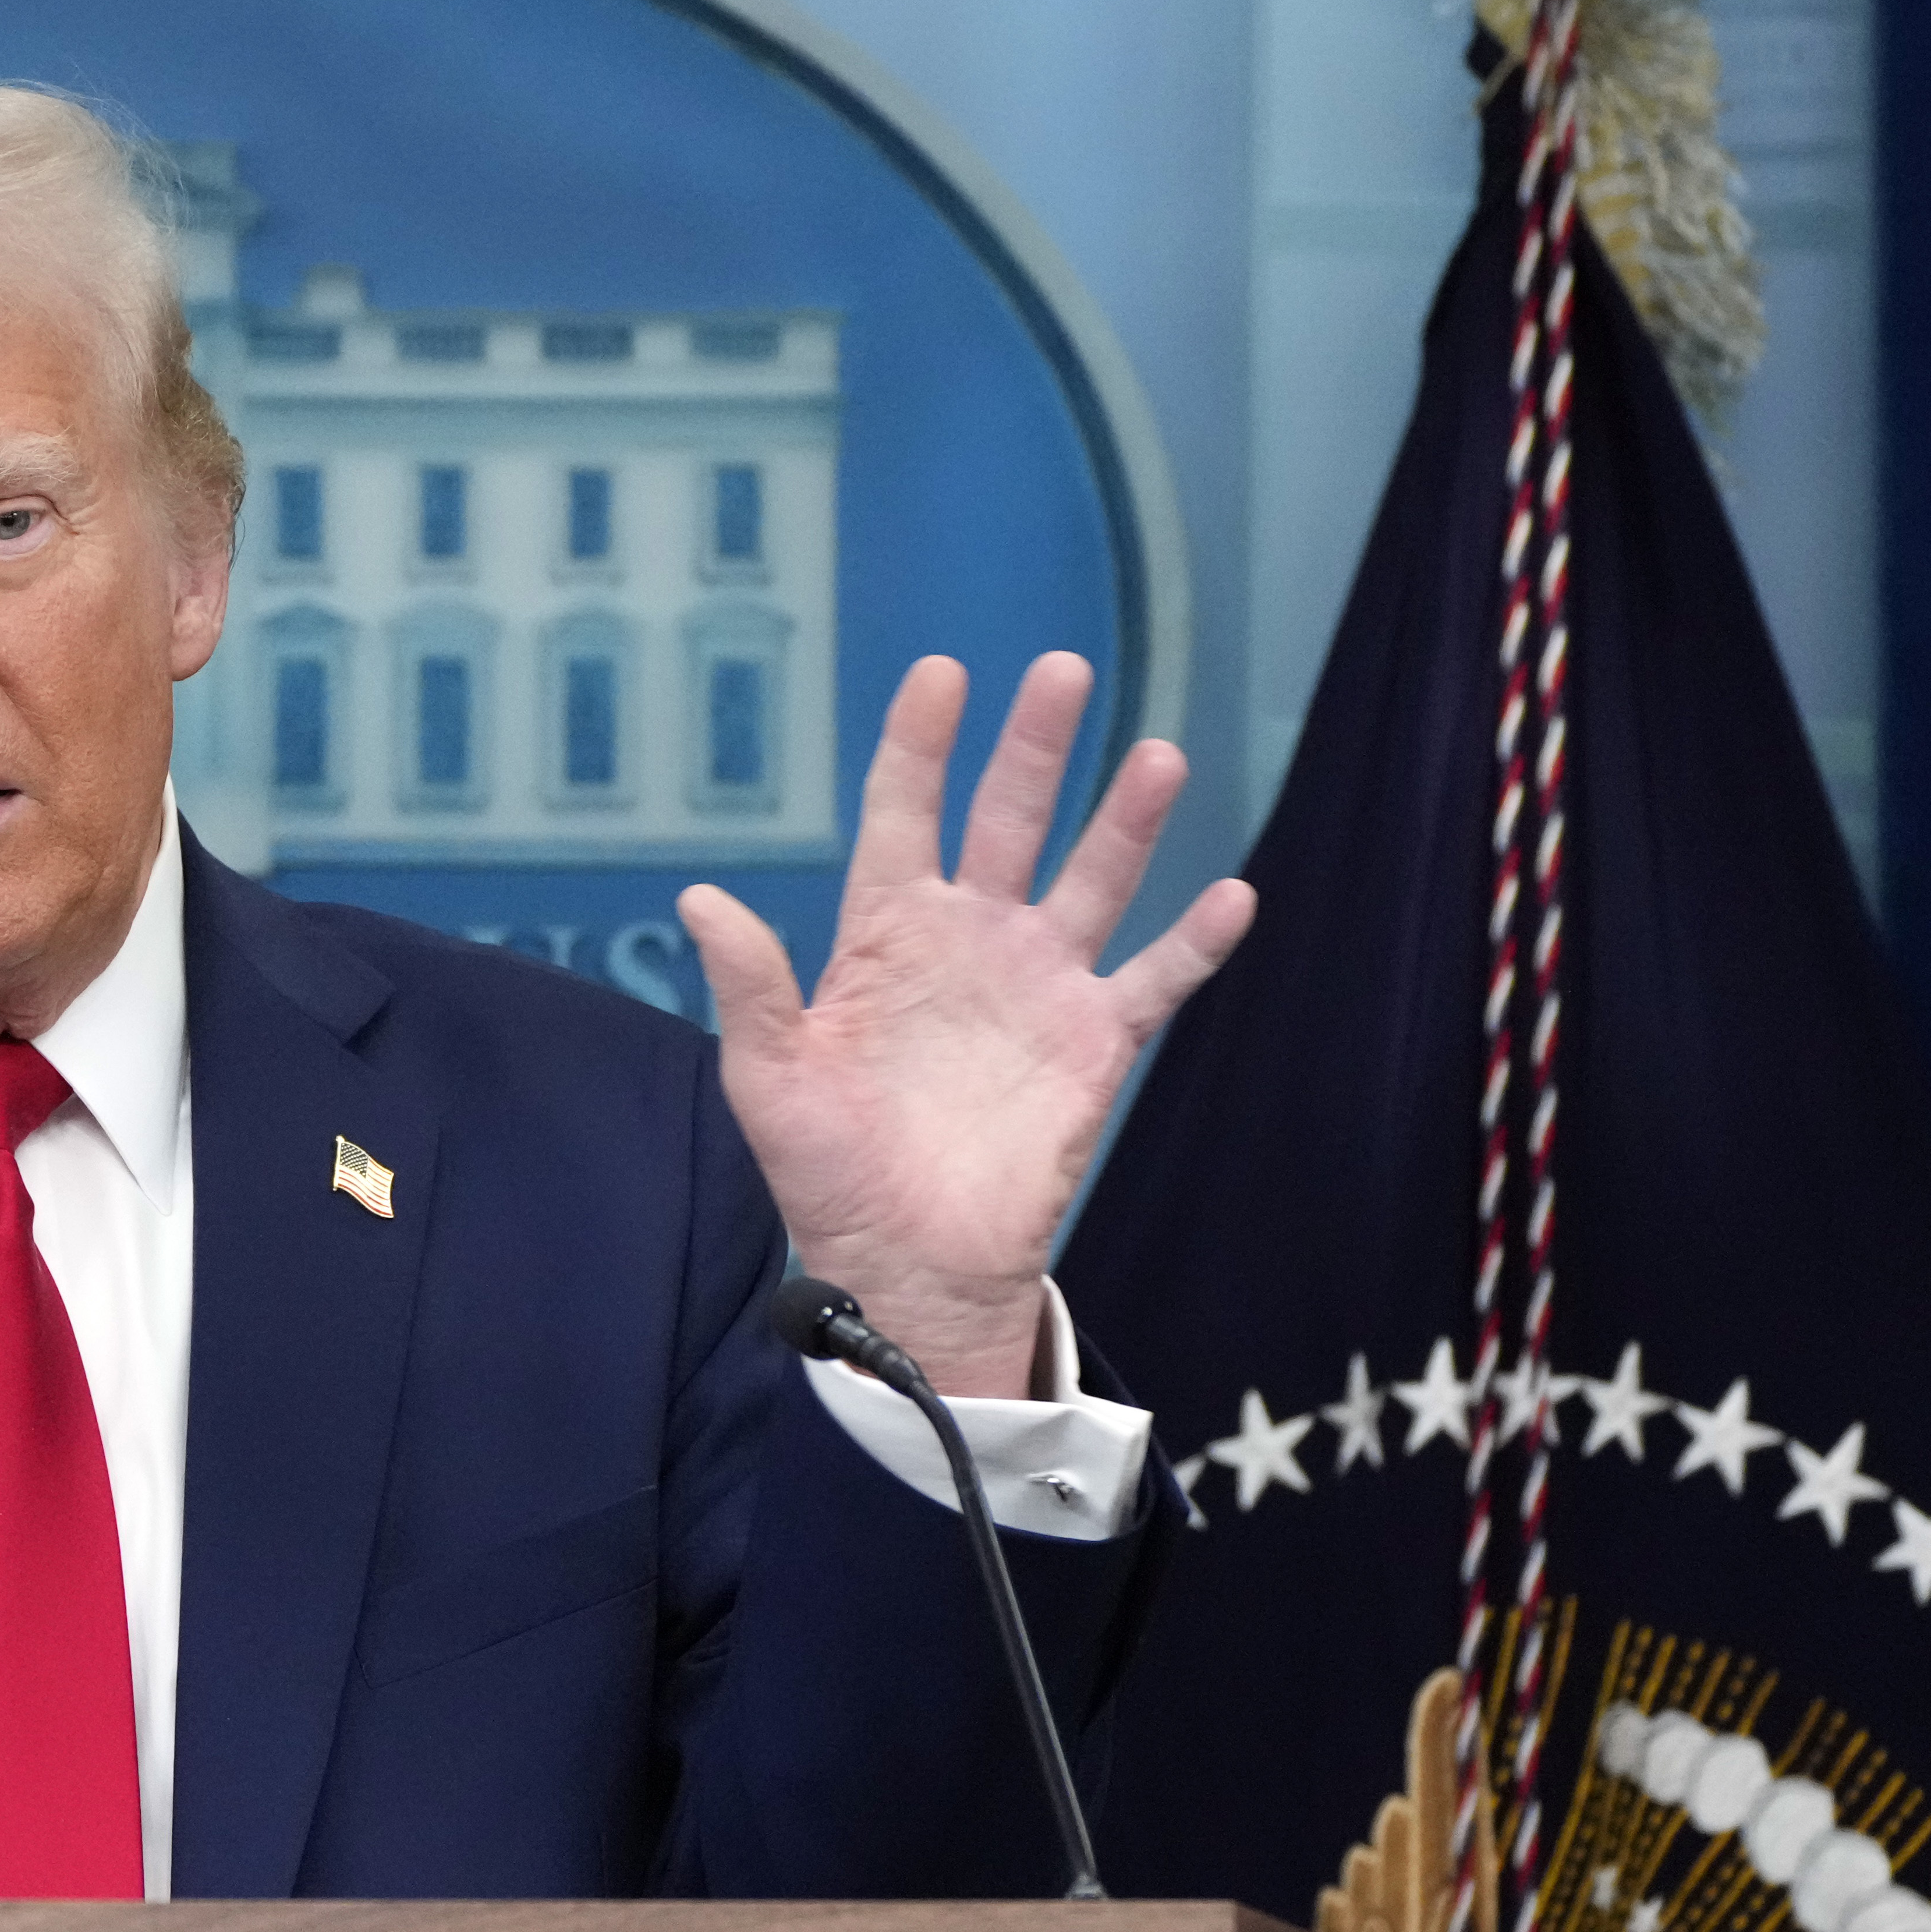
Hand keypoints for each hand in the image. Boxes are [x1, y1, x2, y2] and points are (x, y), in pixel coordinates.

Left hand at [680, 653, 1253, 1398]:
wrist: (904, 1261)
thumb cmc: (827, 1171)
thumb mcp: (770, 1079)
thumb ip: (753, 985)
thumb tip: (699, 898)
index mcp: (886, 936)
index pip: (903, 816)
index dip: (919, 746)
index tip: (940, 675)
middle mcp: (969, 941)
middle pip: (1007, 821)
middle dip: (1034, 748)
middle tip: (1062, 670)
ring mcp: (1038, 986)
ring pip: (1091, 879)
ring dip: (1124, 821)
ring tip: (1155, 755)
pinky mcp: (1093, 1043)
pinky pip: (1154, 979)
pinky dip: (1195, 941)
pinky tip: (1231, 894)